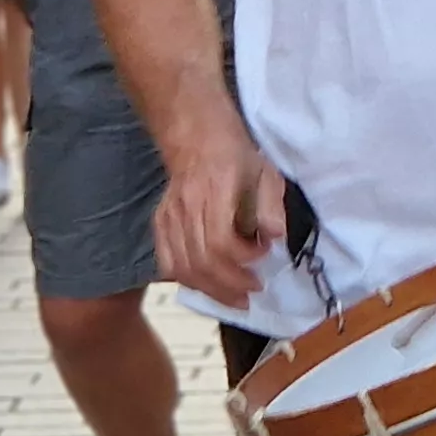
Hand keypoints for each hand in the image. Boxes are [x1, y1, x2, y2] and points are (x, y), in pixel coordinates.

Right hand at [152, 122, 282, 307]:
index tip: (264, 256)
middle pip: (201, 261)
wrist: (196, 137)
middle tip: (254, 290)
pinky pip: (167, 262)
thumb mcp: (266, 172)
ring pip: (182, 267)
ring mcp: (168, 216)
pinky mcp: (160, 223)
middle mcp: (186, 206)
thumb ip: (271, 205)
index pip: (219, 240)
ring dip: (211, 290)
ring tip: (235, 298)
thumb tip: (275, 237)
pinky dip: (187, 281)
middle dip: (230, 284)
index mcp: (214, 189)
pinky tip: (208, 286)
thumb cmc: (236, 156)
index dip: (242, 258)